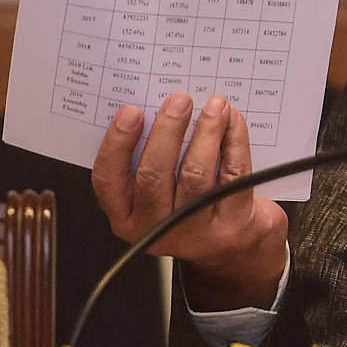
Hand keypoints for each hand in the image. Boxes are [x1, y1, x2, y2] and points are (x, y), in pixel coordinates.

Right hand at [92, 92, 288, 309]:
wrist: (238, 245)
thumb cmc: (194, 203)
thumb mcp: (163, 189)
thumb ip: (152, 157)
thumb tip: (159, 105)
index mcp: (128, 215)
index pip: (108, 181)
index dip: (117, 144)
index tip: (131, 111)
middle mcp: (156, 228)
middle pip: (153, 176)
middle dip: (167, 132)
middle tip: (179, 100)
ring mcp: (194, 230)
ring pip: (195, 175)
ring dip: (205, 133)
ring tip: (214, 105)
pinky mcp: (231, 224)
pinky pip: (232, 175)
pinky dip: (234, 142)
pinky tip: (234, 122)